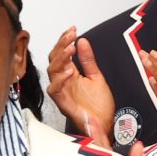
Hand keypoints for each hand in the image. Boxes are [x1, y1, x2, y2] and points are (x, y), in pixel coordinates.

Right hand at [46, 29, 115, 145]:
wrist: (105, 125)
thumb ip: (88, 60)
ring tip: (71, 48)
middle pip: (54, 60)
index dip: (64, 41)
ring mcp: (62, 93)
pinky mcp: (64, 104)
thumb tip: (83, 40)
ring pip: (52, 72)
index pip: (61, 54)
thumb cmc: (99, 107)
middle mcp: (63, 83)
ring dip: (61, 58)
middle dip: (61, 45)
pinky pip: (55, 90)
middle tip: (71, 35)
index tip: (73, 30)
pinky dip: (61, 80)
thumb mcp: (96, 77)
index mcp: (70, 75)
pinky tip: (70, 70)